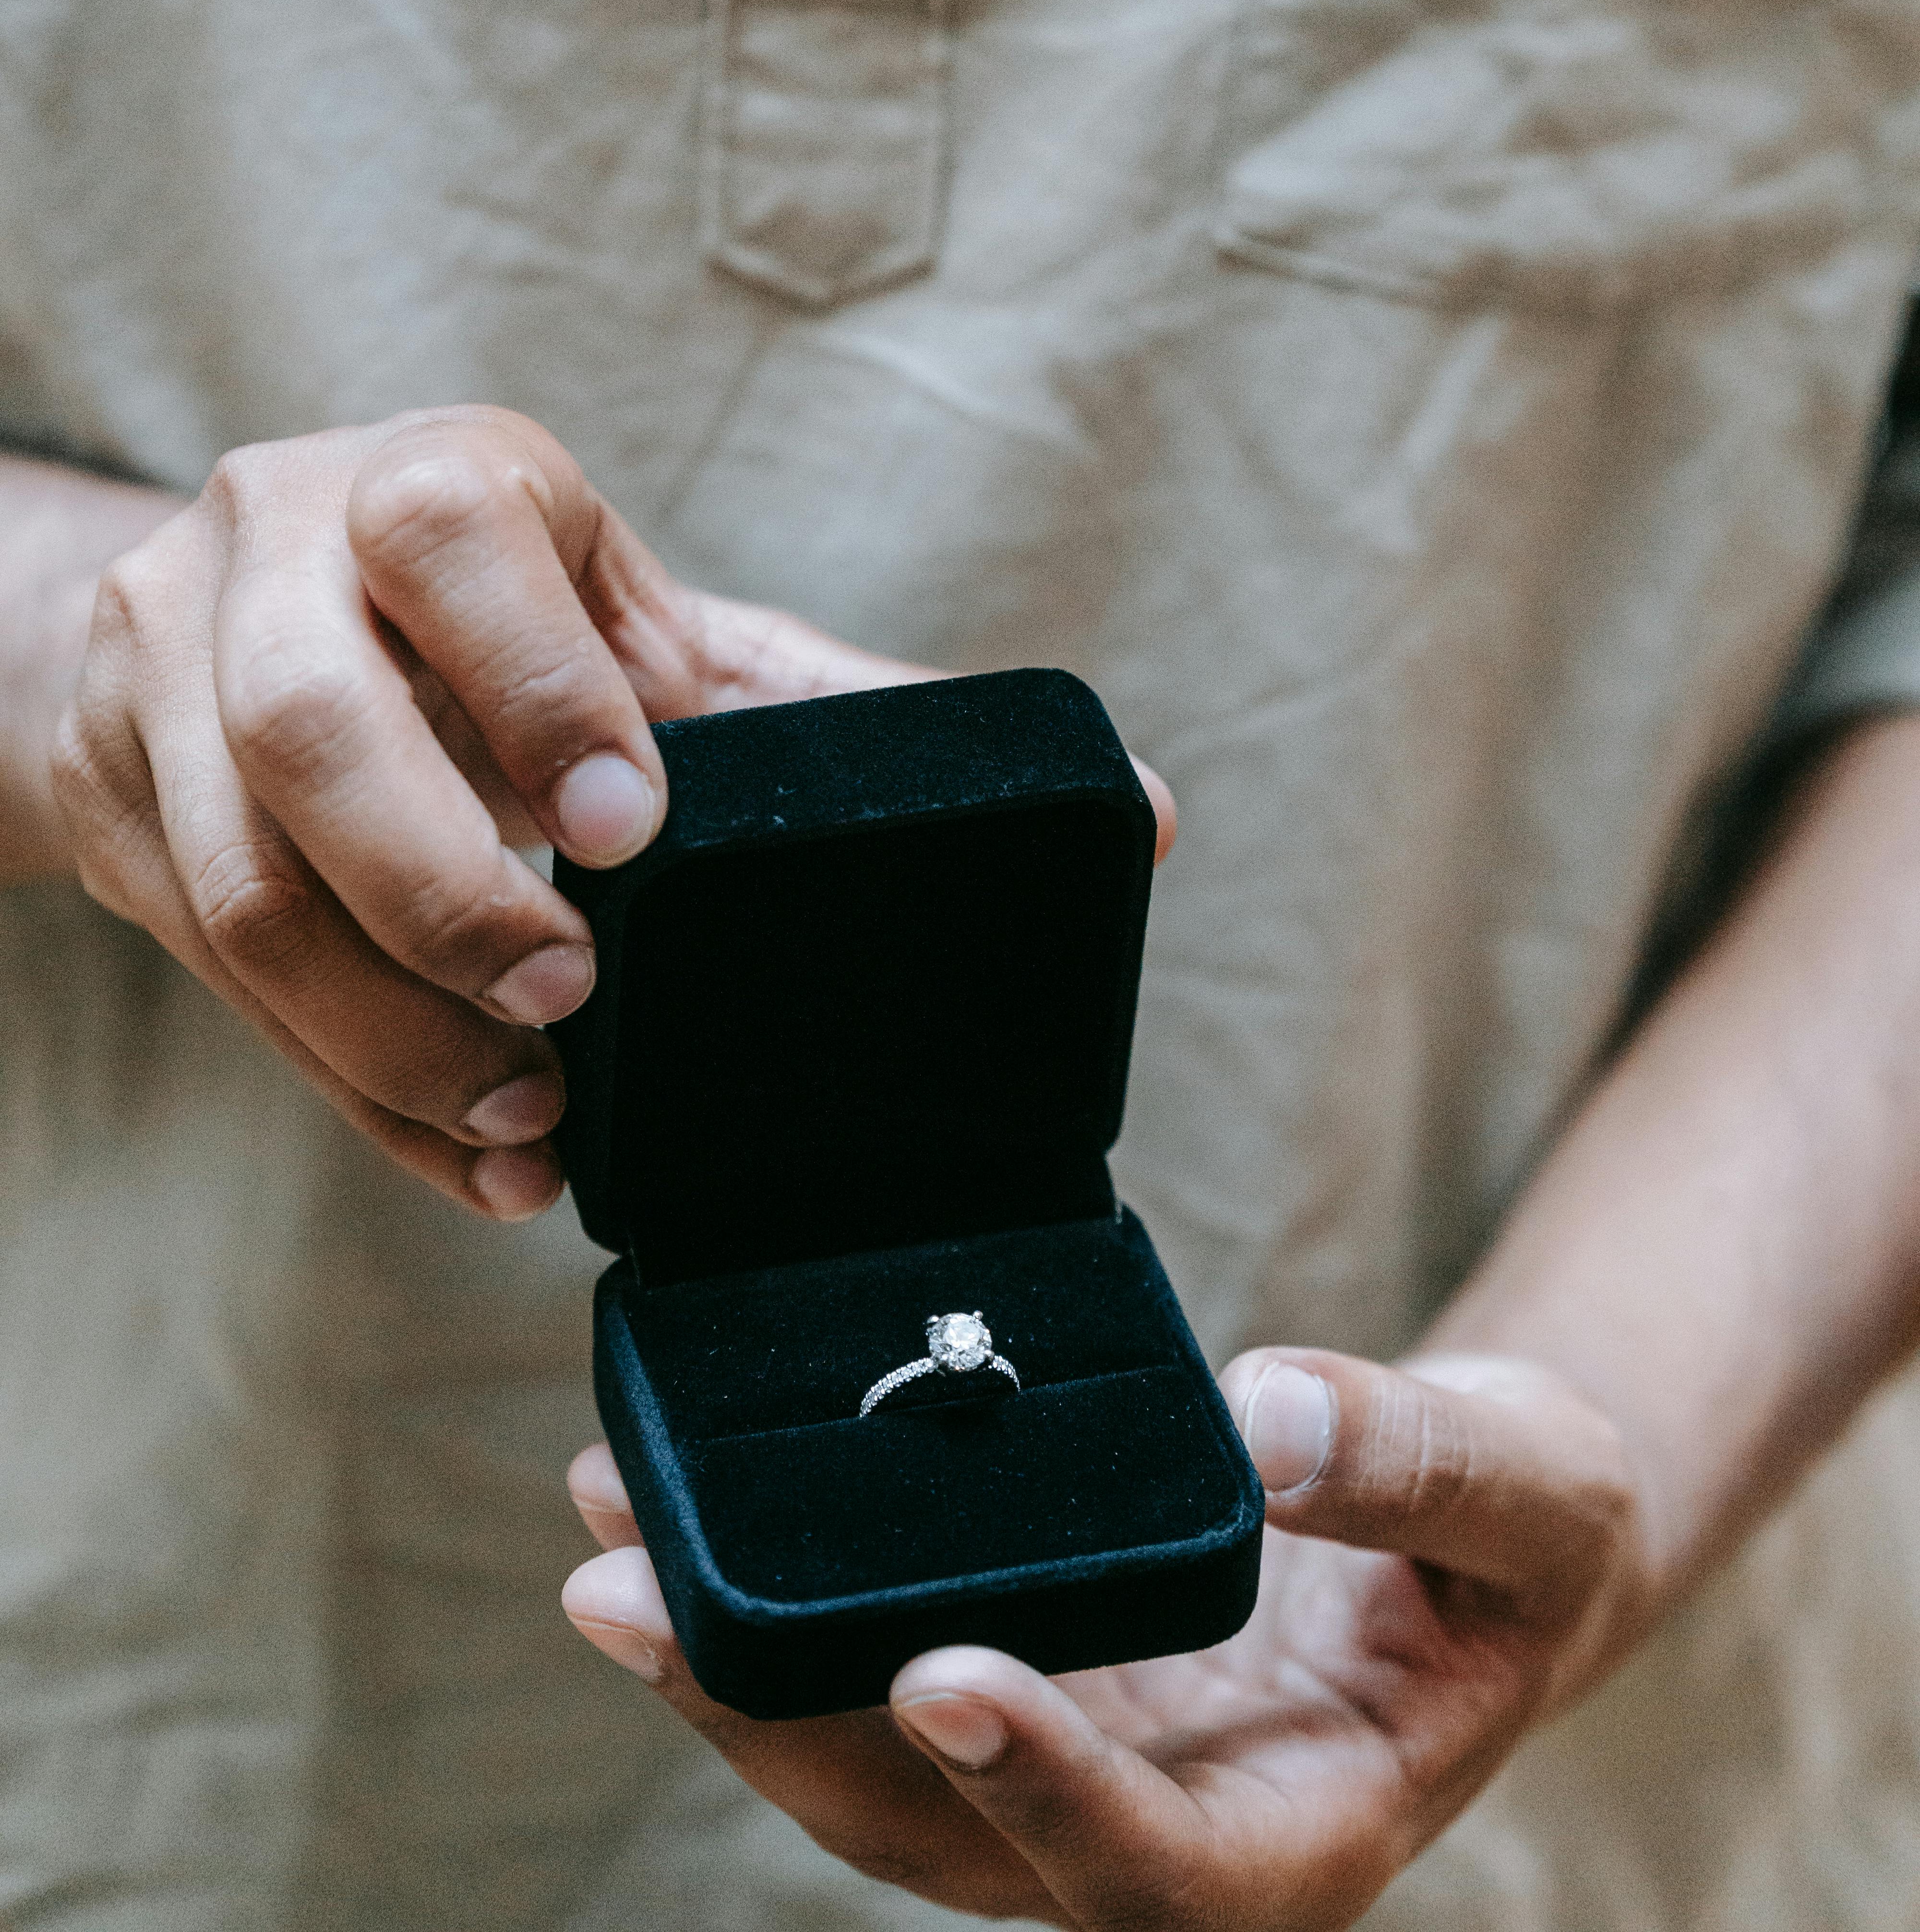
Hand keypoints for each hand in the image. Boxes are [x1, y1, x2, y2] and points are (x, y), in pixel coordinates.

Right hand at [47, 406, 968, 1216]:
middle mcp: (267, 546)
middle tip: (567, 1000)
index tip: (632, 830)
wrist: (246, 607)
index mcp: (424, 479)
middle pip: (310, 723)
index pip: (447, 541)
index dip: (539, 688)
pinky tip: (466, 1149)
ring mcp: (162, 675)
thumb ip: (834, 710)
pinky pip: (212, 977)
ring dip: (387, 1029)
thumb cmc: (501, 618)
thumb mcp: (649, 624)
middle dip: (442, 885)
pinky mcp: (117, 800)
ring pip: (241, 881)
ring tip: (526, 1118)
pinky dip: (348, 1085)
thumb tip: (1142, 809)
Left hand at [560, 1348, 1643, 1927]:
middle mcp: (1164, 1833)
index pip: (1151, 1866)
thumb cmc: (1525, 1529)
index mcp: (1300, 1832)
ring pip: (879, 1769)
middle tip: (633, 1599)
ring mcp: (1083, 1766)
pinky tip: (676, 1516)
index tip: (938, 1678)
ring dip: (738, 1671)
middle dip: (788, 1729)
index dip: (1045, 1787)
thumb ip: (1419, 1461)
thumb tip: (1274, 1417)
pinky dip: (779, 1606)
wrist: (1477, 1533)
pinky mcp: (1039, 1681)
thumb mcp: (1534, 1484)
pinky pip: (884, 1669)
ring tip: (610, 1542)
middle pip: (948, 1832)